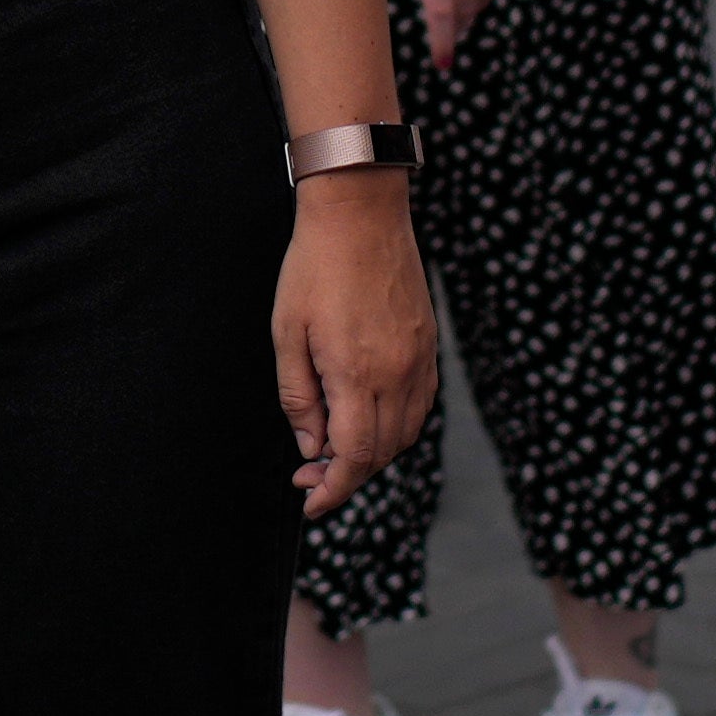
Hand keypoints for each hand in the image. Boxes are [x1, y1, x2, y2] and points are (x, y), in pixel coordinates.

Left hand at [273, 181, 442, 518]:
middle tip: (310, 477)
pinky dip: (396, 427)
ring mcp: (419, 359)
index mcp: (357, 374)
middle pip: (382, 454)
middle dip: (346, 477)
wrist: (361, 211)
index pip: (354, 458)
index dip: (333, 491)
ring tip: (335, 449)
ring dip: (373, 454)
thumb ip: (299, 398)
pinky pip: (420, 405)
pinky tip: (367, 419)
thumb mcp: (287, 333)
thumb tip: (311, 447)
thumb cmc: (315, 267)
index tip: (311, 503)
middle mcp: (397, 374)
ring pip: (406, 433)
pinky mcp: (429, 344)